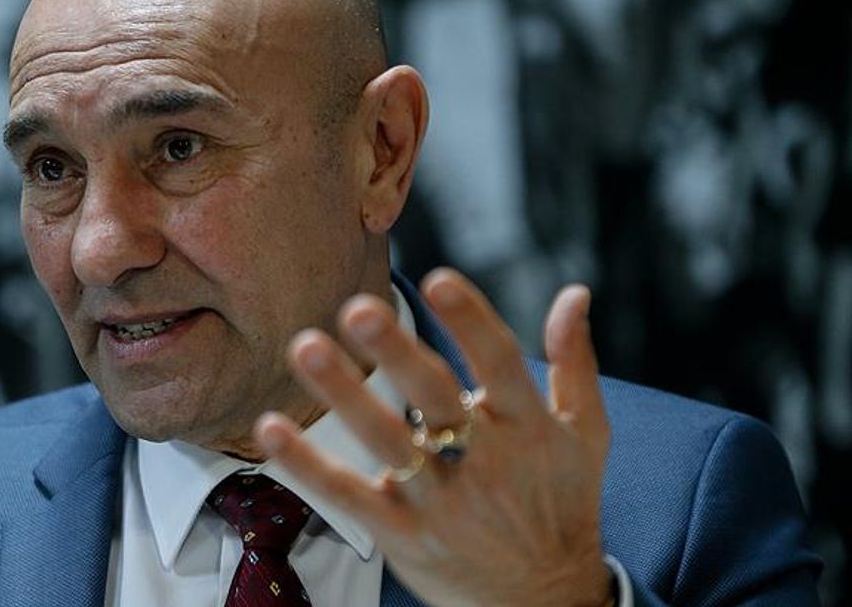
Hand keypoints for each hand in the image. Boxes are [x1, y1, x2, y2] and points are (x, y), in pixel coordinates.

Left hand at [255, 268, 612, 606]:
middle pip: (436, 400)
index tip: (438, 281)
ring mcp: (442, 502)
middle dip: (398, 353)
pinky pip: (348, 496)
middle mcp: (486, 462)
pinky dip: (307, 465)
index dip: (472, 322)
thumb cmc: (562, 504)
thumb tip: (574, 293)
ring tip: (306, 348)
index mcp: (529, 428)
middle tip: (357, 309)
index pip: (501, 365)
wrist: (546, 601)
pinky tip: (270, 428)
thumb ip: (574, 361)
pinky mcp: (404, 536)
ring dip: (344, 396)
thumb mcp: (586, 434)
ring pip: (387, 443)